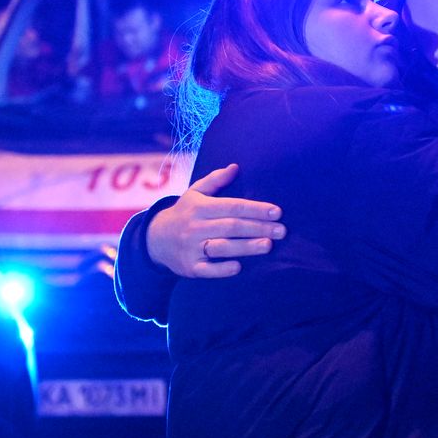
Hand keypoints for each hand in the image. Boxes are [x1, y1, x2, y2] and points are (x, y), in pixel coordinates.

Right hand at [145, 163, 285, 277]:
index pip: (233, 206)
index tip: (277, 212)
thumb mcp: (195, 192)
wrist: (155, 239)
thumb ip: (215, 180)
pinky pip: (206, 270)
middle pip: (231, 227)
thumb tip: (235, 167)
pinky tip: (239, 267)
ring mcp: (192, 248)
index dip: (256, 209)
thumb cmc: (185, 213)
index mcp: (201, 207)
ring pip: (222, 247)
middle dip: (258, 228)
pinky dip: (222, 269)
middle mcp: (196, 227)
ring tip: (268, 245)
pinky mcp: (189, 267)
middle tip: (282, 230)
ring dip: (246, 247)